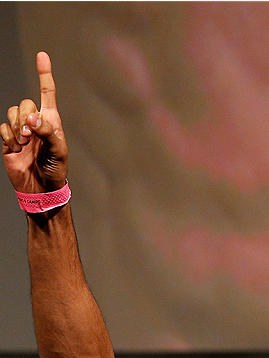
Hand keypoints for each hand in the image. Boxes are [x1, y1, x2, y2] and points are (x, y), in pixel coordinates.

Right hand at [1, 51, 67, 193]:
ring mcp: (21, 131)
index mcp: (50, 121)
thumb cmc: (55, 170)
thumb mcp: (58, 151)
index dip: (44, 74)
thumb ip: (47, 132)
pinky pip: (2, 128)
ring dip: (16, 128)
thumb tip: (32, 119)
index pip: (47, 93)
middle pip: (24, 103)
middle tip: (29, 137)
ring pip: (11, 113)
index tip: (42, 55)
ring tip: (23, 143)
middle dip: (24, 118)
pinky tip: (16, 150)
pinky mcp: (9, 140)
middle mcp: (35, 122)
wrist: (41, 188)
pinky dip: (8, 137)